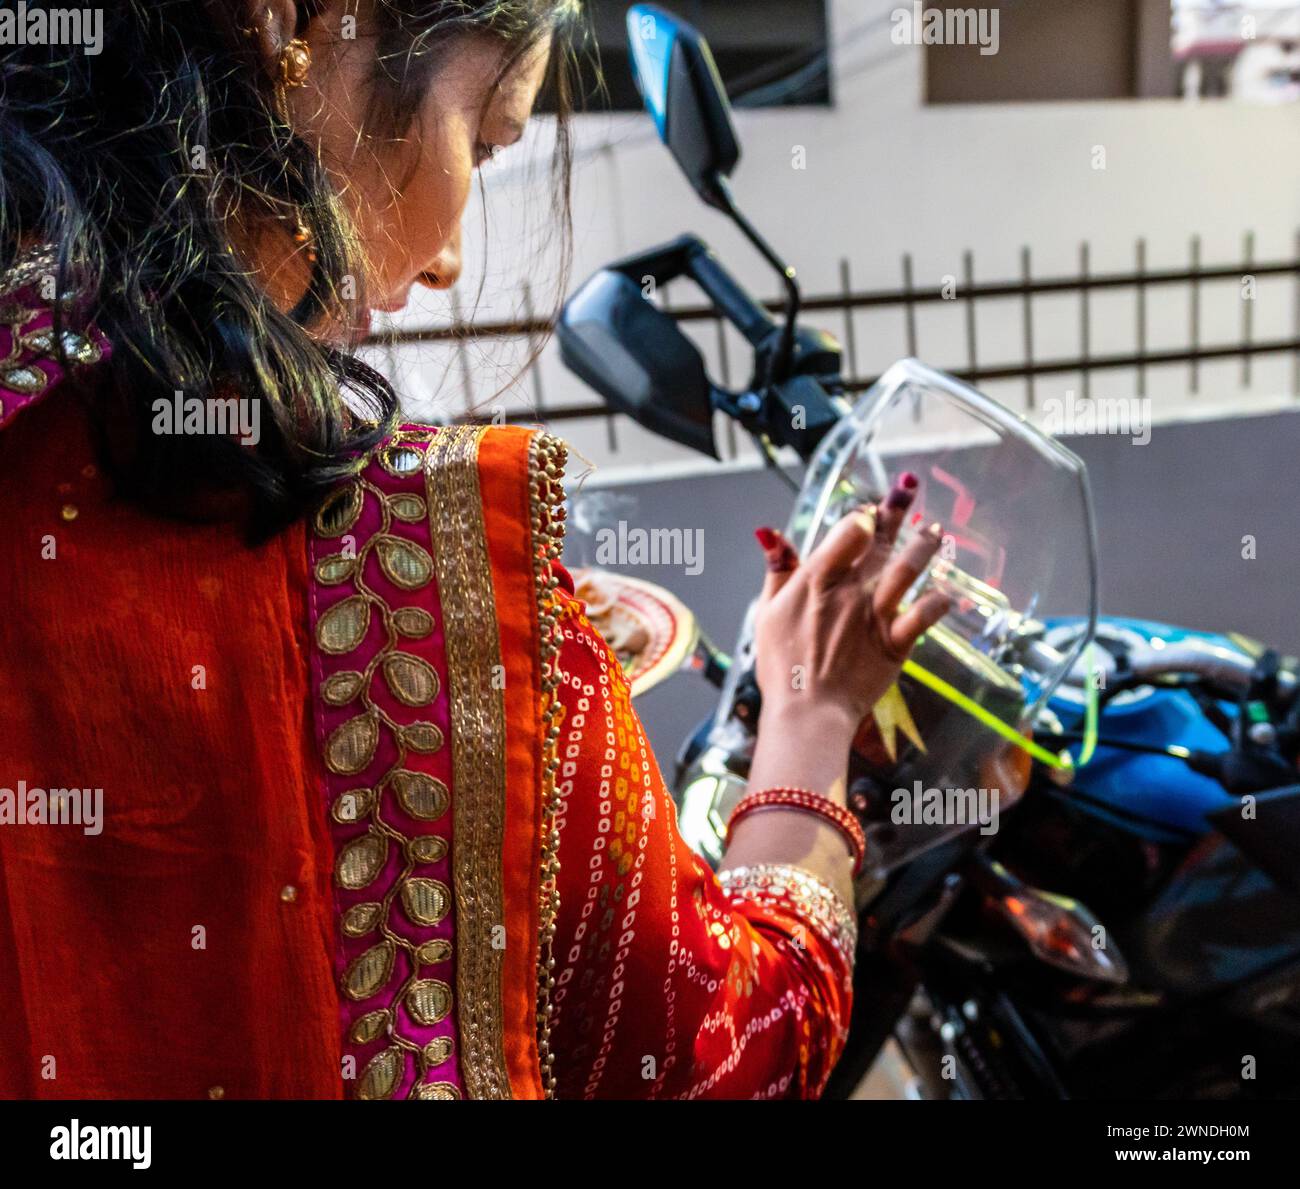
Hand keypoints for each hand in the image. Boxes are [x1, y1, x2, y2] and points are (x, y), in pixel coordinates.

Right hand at [752, 473, 949, 737]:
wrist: (807, 711)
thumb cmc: (782, 666)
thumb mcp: (767, 612)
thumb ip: (777, 570)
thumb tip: (771, 532)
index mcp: (817, 580)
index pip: (849, 531)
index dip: (862, 517)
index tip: (868, 511)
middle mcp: (850, 591)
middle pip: (880, 540)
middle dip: (897, 510)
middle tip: (910, 487)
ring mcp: (875, 616)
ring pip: (907, 568)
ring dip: (924, 545)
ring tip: (935, 531)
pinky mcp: (895, 643)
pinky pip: (924, 615)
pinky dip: (939, 601)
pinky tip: (948, 591)